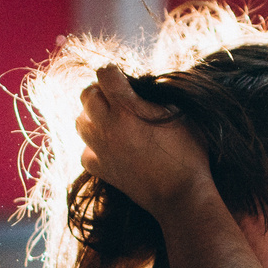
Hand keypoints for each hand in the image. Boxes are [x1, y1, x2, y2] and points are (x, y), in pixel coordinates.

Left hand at [76, 67, 212, 212]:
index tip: (122, 78)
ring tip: (110, 121)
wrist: (181, 195)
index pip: (104, 75)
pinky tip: (109, 148)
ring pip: (79, 122)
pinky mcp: (101, 170)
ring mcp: (101, 150)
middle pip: (86, 95)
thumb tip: (141, 89)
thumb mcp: (179, 115)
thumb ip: (155, 97)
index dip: (113, 72)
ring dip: (92, 117)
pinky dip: (93, 147)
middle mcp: (107, 127)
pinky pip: (85, 152)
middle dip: (99, 91)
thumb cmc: (187, 153)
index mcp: (126, 109)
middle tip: (115, 98)